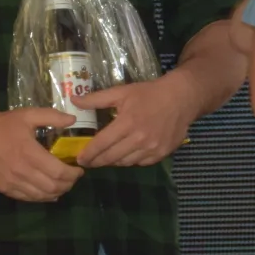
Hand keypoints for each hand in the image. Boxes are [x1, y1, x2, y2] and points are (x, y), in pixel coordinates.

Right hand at [0, 107, 84, 201]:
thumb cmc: (3, 125)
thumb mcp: (28, 115)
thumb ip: (52, 116)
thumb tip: (73, 119)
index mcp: (29, 153)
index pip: (58, 172)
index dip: (73, 174)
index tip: (80, 170)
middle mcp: (21, 171)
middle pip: (53, 186)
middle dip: (68, 184)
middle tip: (73, 178)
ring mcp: (12, 182)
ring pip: (42, 195)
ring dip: (57, 192)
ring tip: (64, 185)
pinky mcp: (4, 188)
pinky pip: (28, 198)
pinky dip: (42, 197)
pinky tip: (49, 192)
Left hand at [76, 76, 197, 167]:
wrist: (182, 98)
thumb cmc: (149, 94)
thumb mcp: (122, 92)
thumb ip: (96, 99)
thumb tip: (73, 100)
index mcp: (127, 123)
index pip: (101, 144)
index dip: (88, 154)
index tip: (79, 159)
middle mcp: (139, 139)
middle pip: (111, 157)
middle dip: (97, 161)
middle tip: (89, 162)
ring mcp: (152, 148)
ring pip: (125, 162)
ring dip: (113, 161)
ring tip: (106, 157)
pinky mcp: (161, 153)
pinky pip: (140, 162)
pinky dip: (130, 160)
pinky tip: (126, 154)